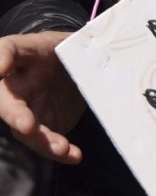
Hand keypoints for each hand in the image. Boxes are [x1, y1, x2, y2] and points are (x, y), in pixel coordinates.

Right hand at [0, 31, 84, 163]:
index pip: (8, 49)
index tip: (2, 66)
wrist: (74, 67)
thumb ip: (85, 43)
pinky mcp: (38, 125)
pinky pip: (42, 142)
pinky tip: (73, 155)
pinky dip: (57, 150)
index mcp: (27, 51)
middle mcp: (18, 80)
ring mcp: (25, 105)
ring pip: (22, 127)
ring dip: (41, 140)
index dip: (1, 57)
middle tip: (26, 125)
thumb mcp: (77, 40)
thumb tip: (104, 48)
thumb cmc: (72, 48)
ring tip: (62, 148)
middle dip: (13, 113)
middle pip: (4, 98)